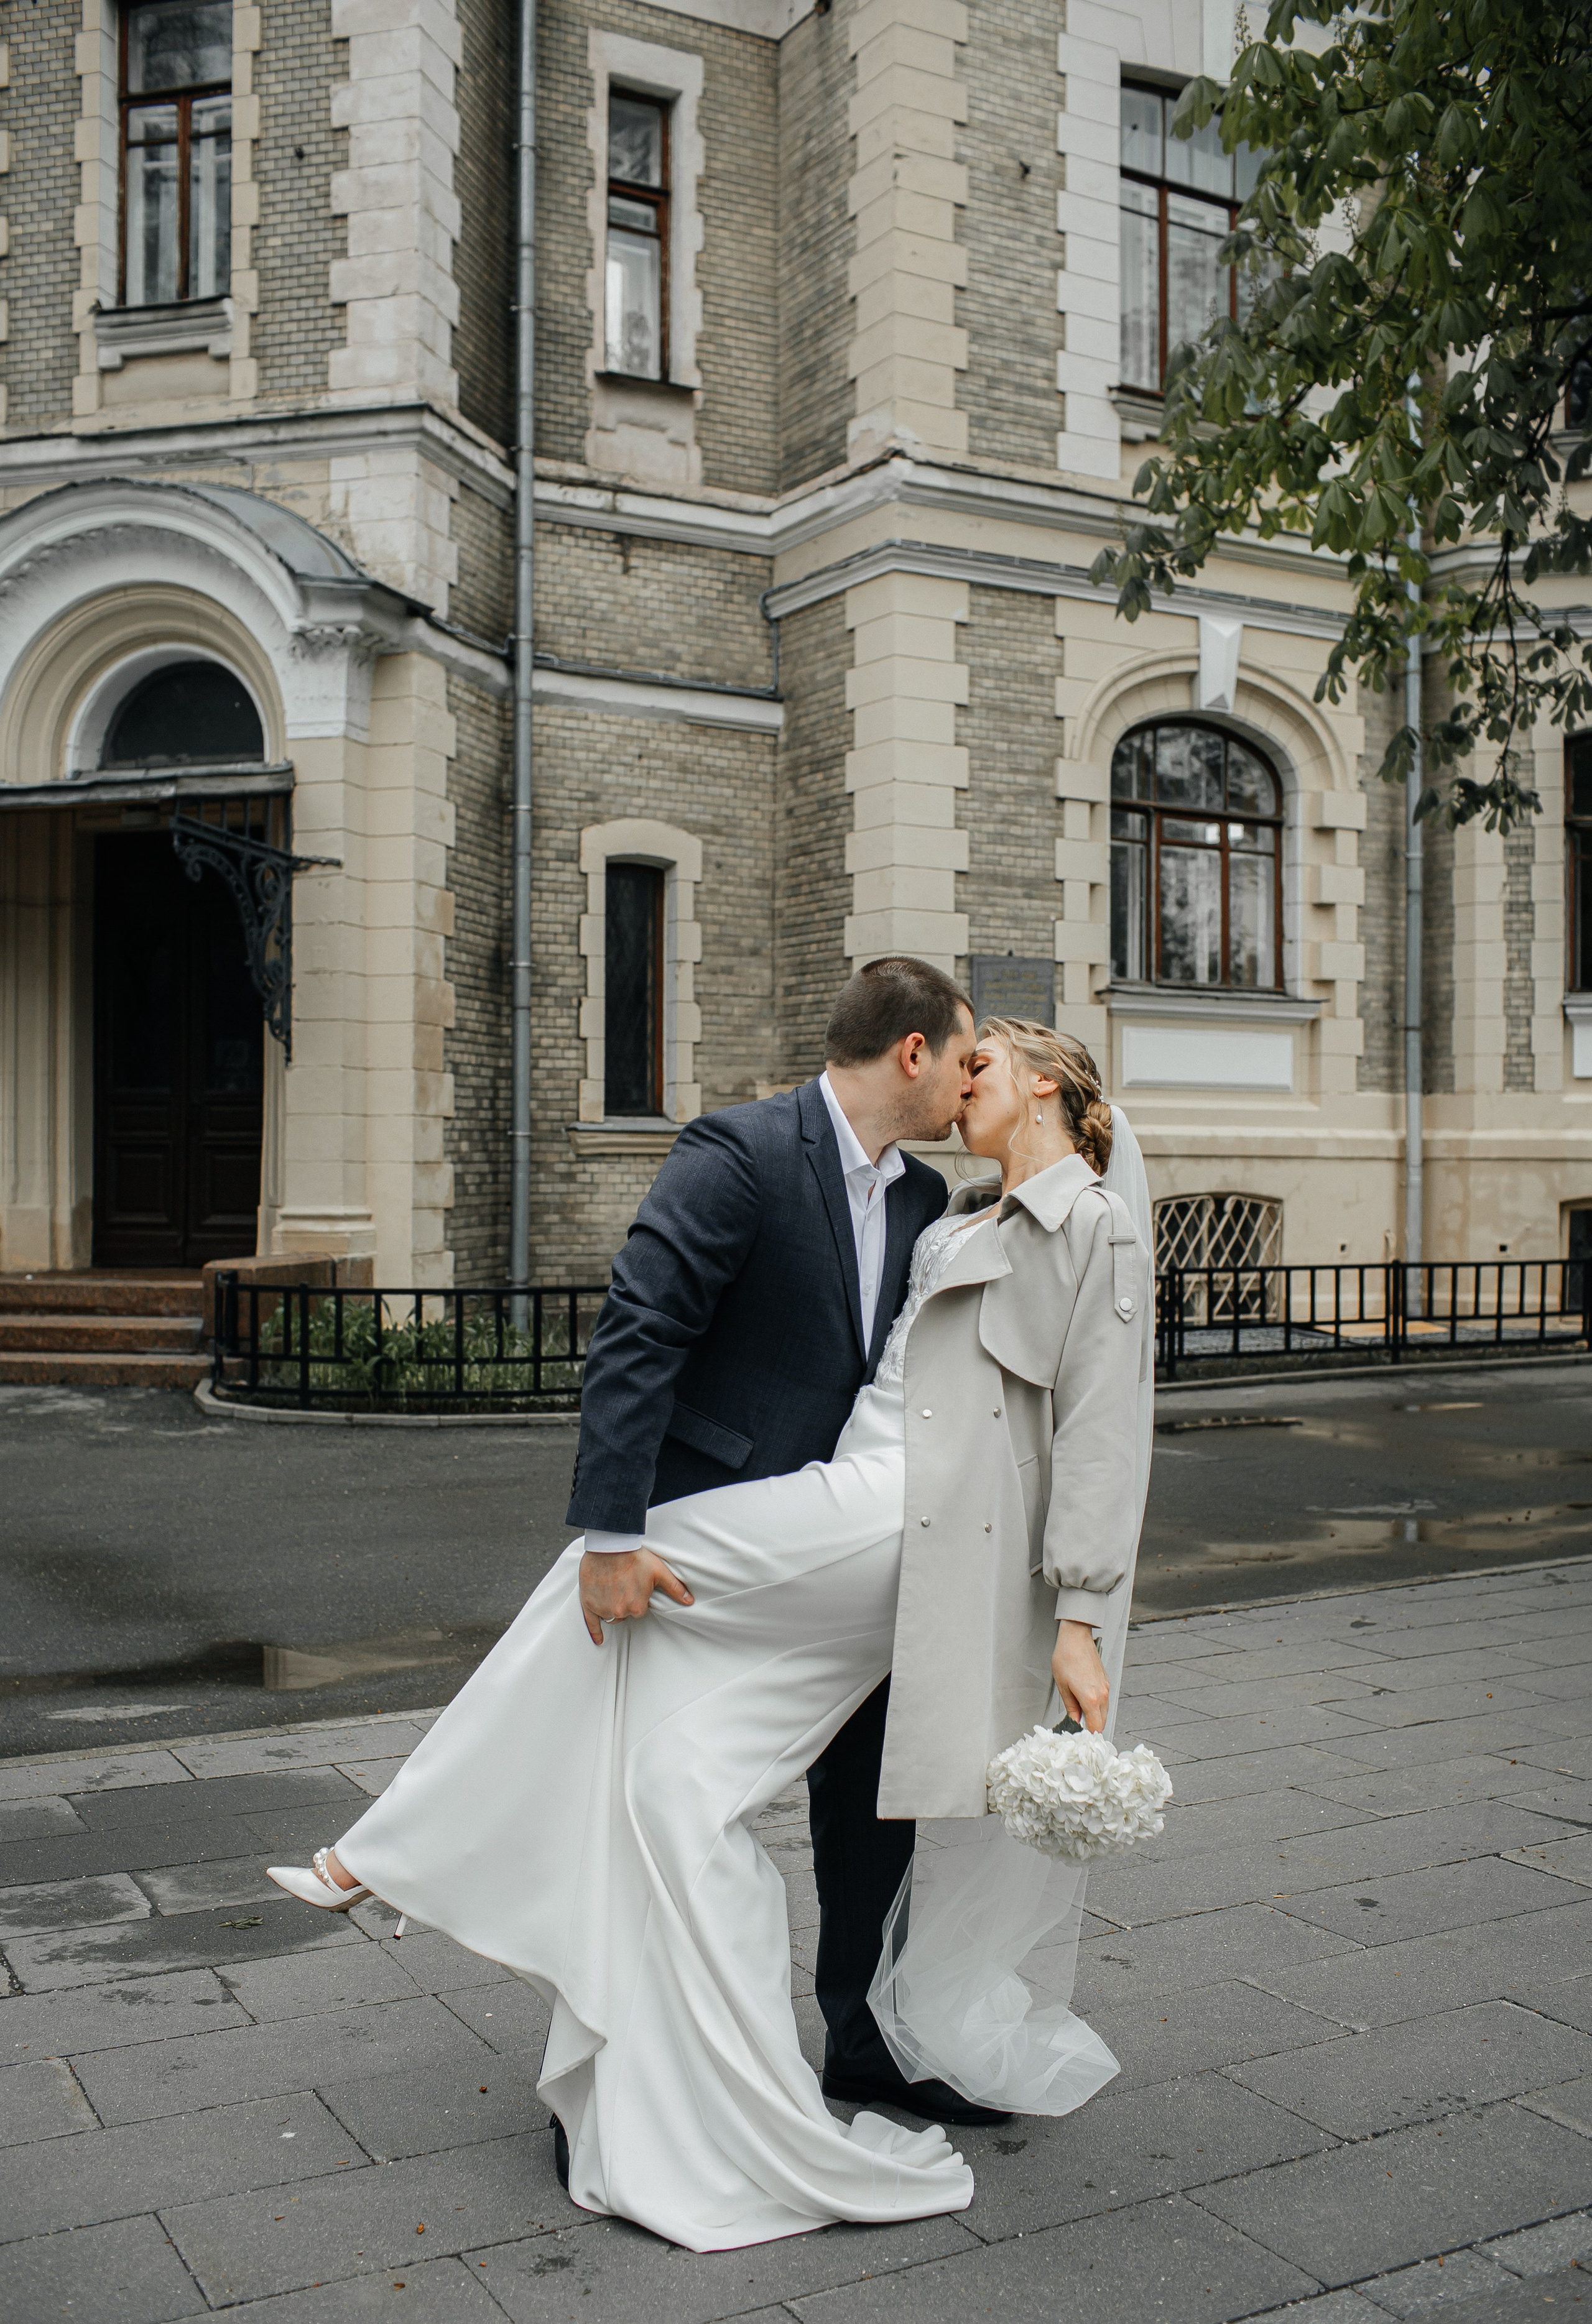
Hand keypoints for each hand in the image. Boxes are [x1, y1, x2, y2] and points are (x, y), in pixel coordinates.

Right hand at [578, 1548, 693, 1644]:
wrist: (611, 1544)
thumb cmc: (635, 1556)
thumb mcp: (659, 1571)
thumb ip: (674, 1588)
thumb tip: (689, 1601)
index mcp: (636, 1607)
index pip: (639, 1610)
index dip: (638, 1598)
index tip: (635, 1586)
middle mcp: (619, 1611)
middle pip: (624, 1613)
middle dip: (625, 1602)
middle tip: (624, 1584)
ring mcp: (602, 1608)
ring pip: (610, 1615)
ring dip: (612, 1607)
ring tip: (613, 1589)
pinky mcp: (588, 1603)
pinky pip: (591, 1623)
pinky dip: (595, 1632)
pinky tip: (599, 1639)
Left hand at [1053, 1620, 1108, 1732]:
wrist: (1076, 1637)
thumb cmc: (1066, 1657)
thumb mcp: (1062, 1686)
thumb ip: (1071, 1707)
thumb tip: (1074, 1721)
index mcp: (1091, 1698)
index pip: (1095, 1727)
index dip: (1087, 1735)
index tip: (1079, 1736)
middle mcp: (1102, 1694)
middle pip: (1102, 1721)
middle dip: (1092, 1728)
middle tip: (1078, 1729)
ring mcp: (1105, 1687)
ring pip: (1104, 1711)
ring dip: (1095, 1717)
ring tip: (1080, 1716)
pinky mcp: (1105, 1681)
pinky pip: (1104, 1700)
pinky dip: (1097, 1706)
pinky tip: (1085, 1703)